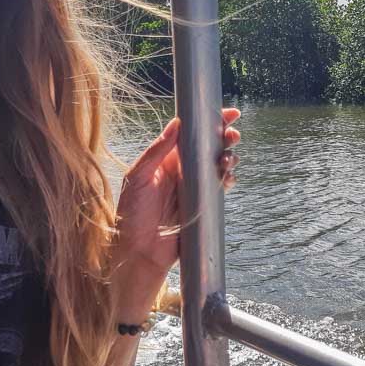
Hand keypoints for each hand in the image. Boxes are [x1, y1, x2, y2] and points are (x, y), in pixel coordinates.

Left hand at [111, 108, 240, 284]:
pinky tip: (228, 177)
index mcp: (164, 159)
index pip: (189, 133)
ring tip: (228, 158)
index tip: (225, 113)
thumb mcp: (137, 178)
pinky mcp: (202, 204)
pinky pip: (220, 187)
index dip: (207, 121)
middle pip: (208, 146)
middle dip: (224, 137)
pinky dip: (228, 179)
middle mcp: (181, 170)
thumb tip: (176, 125)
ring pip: (217, 165)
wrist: (139, 252)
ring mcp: (193, 186)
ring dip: (227, 157)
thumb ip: (156, 152)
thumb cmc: (131, 215)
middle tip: (232, 135)